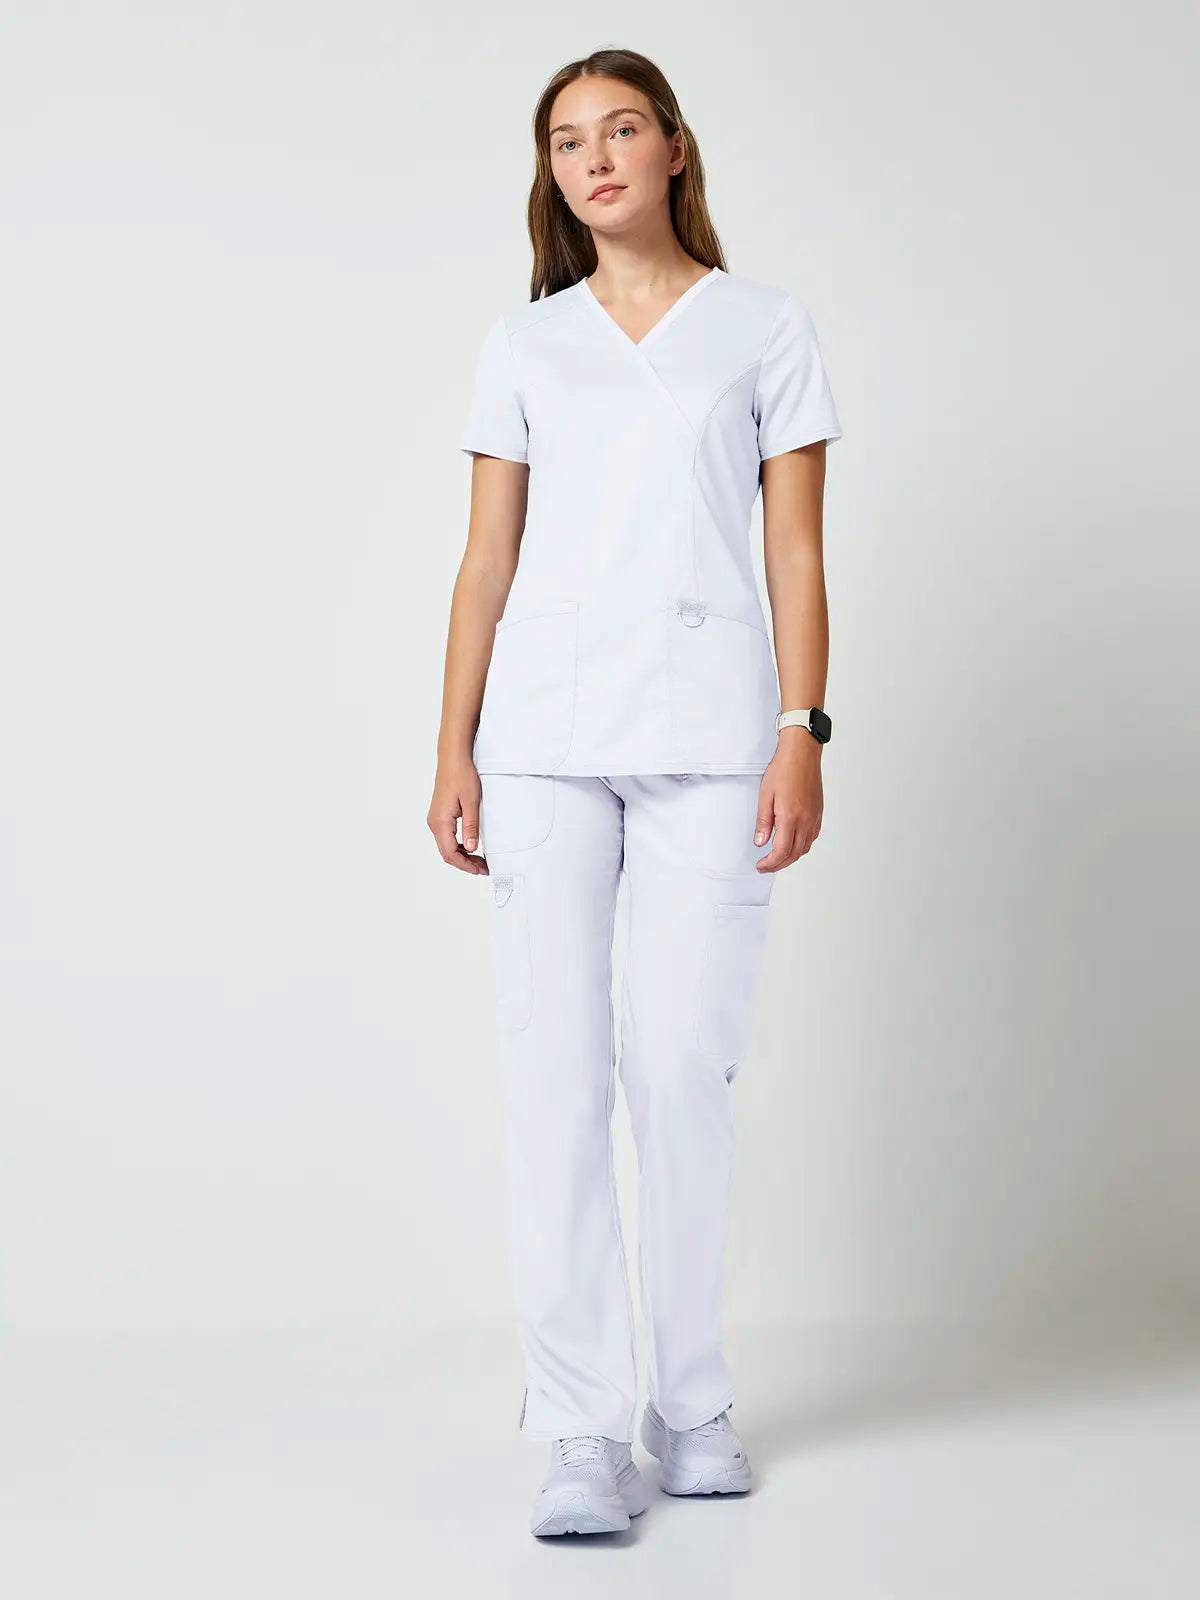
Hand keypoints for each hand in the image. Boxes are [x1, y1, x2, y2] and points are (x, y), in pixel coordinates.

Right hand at [428, 757, 488, 874]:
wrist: (453, 758)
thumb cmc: (462, 776)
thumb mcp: (472, 802)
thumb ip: (471, 827)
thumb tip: (471, 848)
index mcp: (441, 822)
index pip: (451, 853)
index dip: (466, 865)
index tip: (480, 870)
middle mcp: (434, 823)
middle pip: (447, 853)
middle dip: (465, 863)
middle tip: (483, 867)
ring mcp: (435, 819)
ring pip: (446, 846)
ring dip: (462, 855)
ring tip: (480, 859)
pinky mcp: (439, 815)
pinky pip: (446, 837)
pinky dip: (458, 846)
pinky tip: (471, 846)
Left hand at [754, 732, 822, 872]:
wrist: (802, 753)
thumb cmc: (784, 769)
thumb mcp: (765, 795)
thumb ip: (763, 821)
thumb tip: (760, 841)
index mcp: (790, 817)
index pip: (781, 851)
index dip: (770, 863)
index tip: (761, 865)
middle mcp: (805, 820)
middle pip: (794, 854)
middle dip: (779, 865)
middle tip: (766, 866)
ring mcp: (814, 817)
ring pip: (805, 848)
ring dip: (791, 857)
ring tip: (777, 859)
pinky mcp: (818, 813)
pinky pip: (812, 837)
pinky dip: (801, 846)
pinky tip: (793, 844)